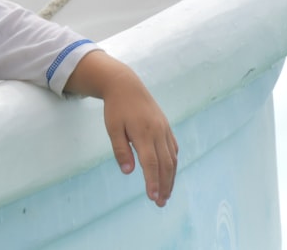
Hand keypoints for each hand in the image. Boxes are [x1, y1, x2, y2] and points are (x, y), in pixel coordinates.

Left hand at [64, 51, 177, 206]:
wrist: (126, 85)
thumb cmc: (116, 108)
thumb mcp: (113, 128)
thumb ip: (120, 150)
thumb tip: (129, 172)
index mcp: (143, 132)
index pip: (151, 163)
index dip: (153, 181)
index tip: (152, 197)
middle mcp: (158, 132)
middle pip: (165, 164)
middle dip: (164, 185)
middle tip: (160, 202)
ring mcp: (164, 129)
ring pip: (172, 158)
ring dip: (170, 178)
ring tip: (165, 194)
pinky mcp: (166, 127)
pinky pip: (173, 149)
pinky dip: (173, 163)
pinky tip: (169, 173)